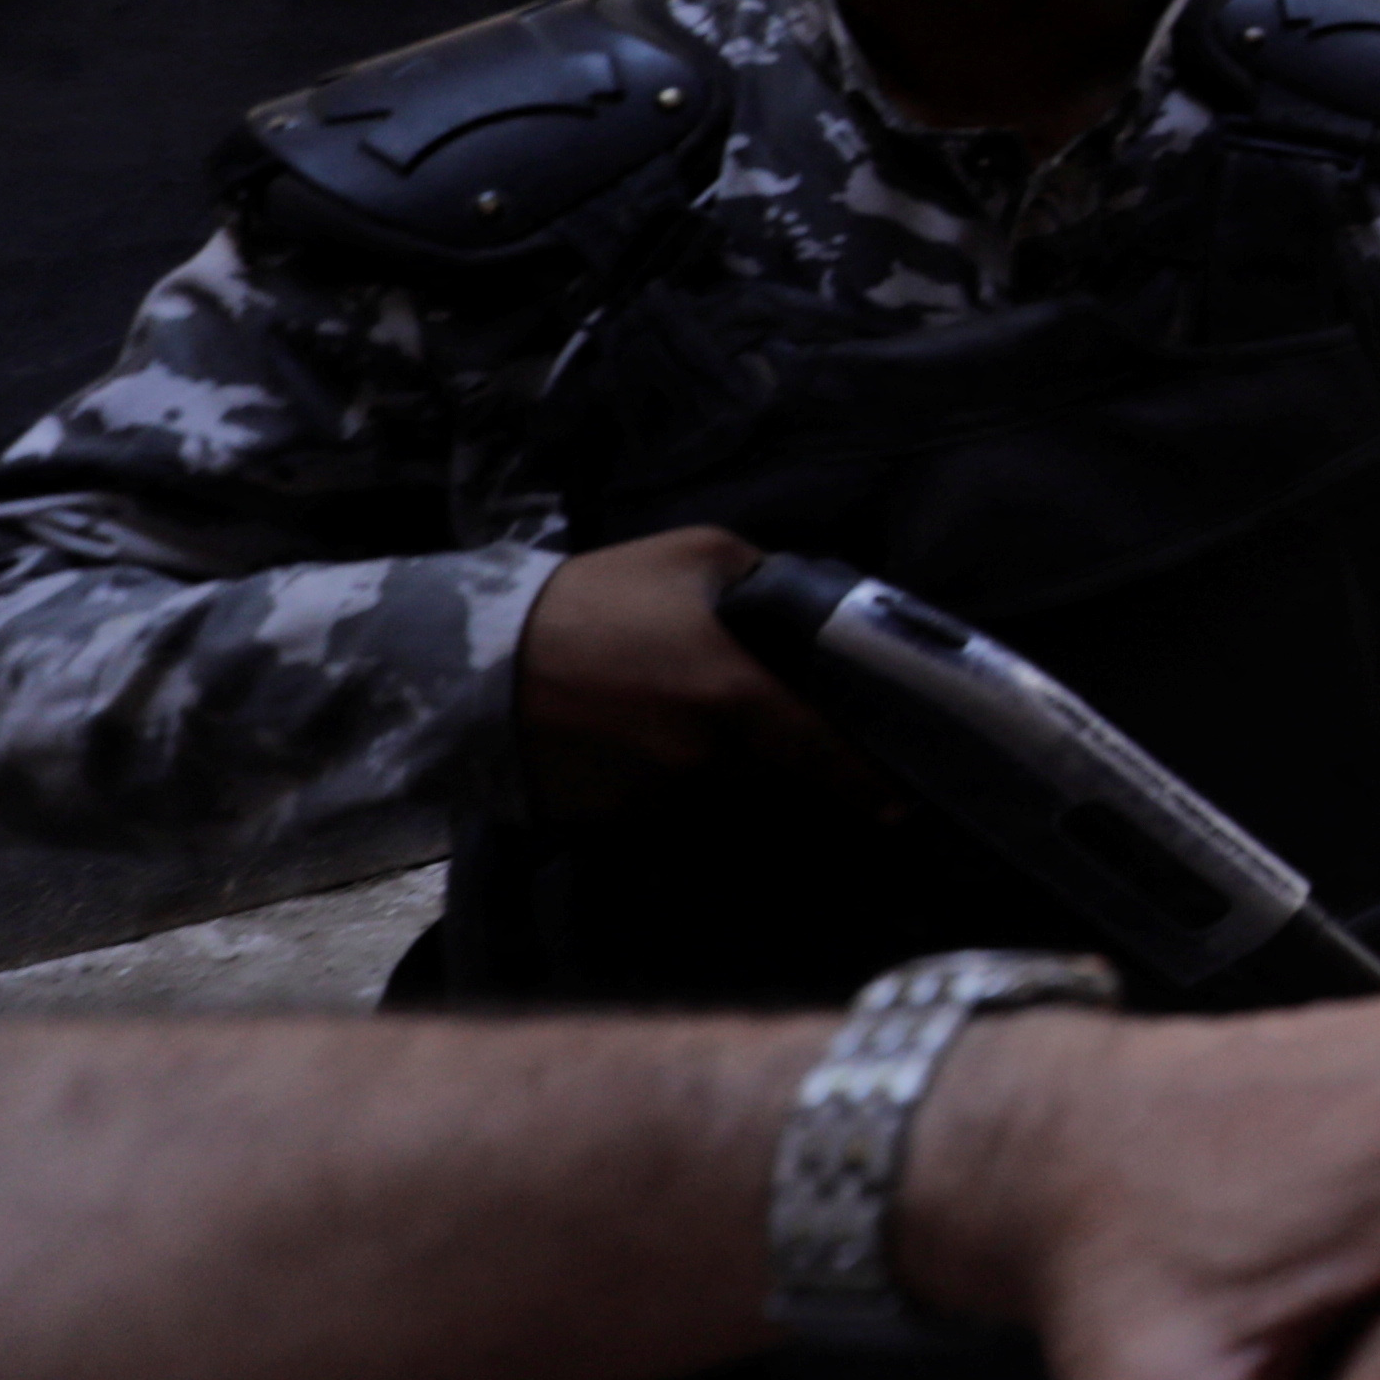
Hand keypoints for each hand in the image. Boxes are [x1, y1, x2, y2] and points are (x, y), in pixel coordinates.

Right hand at [511, 525, 871, 821]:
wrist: (477, 660)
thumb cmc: (598, 598)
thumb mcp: (699, 556)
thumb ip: (775, 584)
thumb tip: (824, 614)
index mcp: (736, 696)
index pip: (827, 755)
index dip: (870, 782)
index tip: (902, 800)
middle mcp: (707, 761)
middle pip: (784, 784)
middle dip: (803, 777)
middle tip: (811, 755)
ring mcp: (660, 800)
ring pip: (731, 802)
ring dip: (740, 782)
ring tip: (713, 743)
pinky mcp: (617, 823)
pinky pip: (676, 812)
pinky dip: (685, 794)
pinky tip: (662, 757)